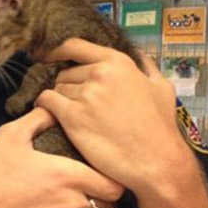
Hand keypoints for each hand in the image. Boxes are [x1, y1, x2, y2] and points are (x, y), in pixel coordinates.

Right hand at [0, 105, 123, 207]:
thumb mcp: (11, 136)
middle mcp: (71, 205)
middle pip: (105, 204)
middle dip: (98, 194)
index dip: (112, 178)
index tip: (103, 172)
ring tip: (53, 195)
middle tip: (81, 182)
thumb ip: (38, 119)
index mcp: (68, 177)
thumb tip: (52, 109)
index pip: (114, 185)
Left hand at [33, 38, 194, 194]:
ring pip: (56, 89)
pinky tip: (52, 115)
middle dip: (67, 86)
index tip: (46, 56)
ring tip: (74, 116)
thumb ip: (148, 67)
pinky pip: (46, 102)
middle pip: (64, 72)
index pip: (74, 46)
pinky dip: (45, 107)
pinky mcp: (73, 116)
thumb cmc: (160, 127)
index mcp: (117, 62)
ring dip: (60, 100)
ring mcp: (85, 94)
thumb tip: (140, 55)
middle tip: (77, 104)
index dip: (56, 51)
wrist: (156, 161)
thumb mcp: (162, 87)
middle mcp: (99, 73)